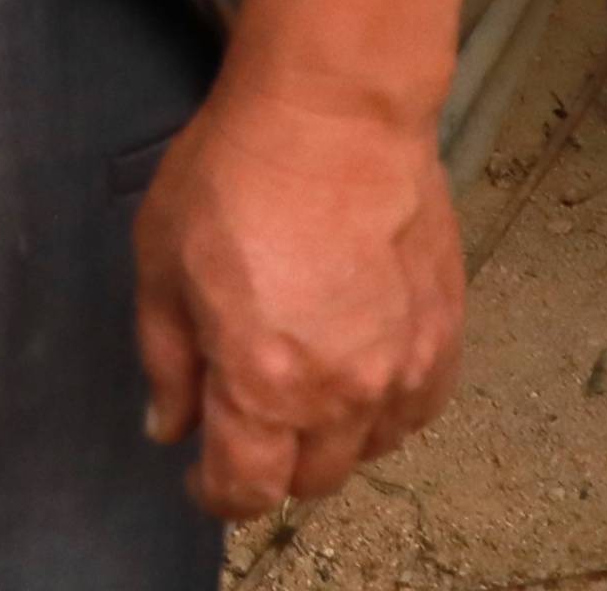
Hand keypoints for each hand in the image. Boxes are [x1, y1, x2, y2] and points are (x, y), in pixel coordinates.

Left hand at [130, 69, 464, 520]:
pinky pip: (417, 410)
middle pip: (310, 479)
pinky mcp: (445, 335)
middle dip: (270, 467)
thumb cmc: (237, 174)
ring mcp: (404, 368)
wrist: (337, 112)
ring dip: (330, 441)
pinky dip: (384, 412)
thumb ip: (167, 360)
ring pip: (368, 451)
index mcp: (266, 384)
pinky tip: (358, 374)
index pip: (247, 488)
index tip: (200, 478)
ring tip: (301, 394)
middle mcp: (344, 394)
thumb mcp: (161, 264)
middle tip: (245, 426)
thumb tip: (170, 425)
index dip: (216, 494)